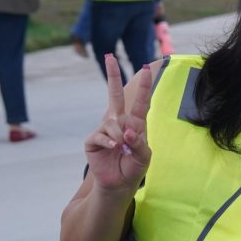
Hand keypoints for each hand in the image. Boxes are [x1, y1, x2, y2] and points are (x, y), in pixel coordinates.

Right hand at [85, 55, 153, 192]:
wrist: (119, 184)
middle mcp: (119, 122)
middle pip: (114, 94)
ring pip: (113, 123)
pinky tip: (115, 148)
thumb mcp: (144, 156)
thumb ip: (140, 142)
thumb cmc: (134, 168)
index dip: (143, 85)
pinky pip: (102, 135)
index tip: (146, 68)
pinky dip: (110, 142)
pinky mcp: (93, 139)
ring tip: (123, 149)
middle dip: (112, 74)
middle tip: (109, 55)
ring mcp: (105, 129)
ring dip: (120, 136)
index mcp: (135, 123)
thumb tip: (127, 132)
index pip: (140, 101)